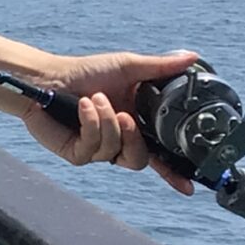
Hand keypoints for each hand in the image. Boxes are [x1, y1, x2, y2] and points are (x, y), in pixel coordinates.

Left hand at [29, 49, 203, 193]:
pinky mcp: (75, 153)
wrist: (51, 77)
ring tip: (95, 98)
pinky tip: (83, 105)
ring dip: (107, 121)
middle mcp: (117, 141)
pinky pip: (92, 147)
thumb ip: (161, 68)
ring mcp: (96, 149)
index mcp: (135, 126)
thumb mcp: (130, 67)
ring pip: (115, 151)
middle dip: (134, 139)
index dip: (174, 173)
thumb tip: (193, 58)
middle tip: (125, 116)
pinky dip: (91, 122)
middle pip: (139, 161)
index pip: (159, 155)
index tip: (189, 186)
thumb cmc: (87, 73)